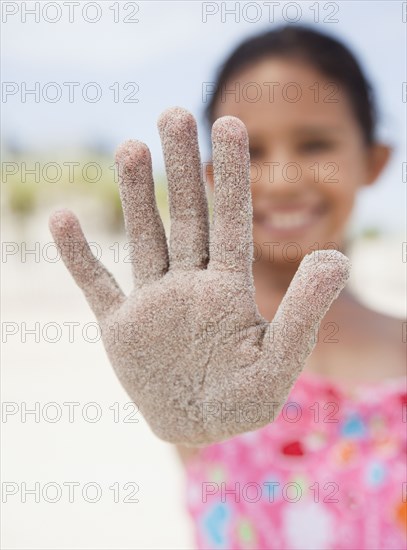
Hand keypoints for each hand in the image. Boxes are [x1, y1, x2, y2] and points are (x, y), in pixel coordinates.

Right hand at [49, 107, 349, 445]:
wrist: (199, 427)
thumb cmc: (244, 399)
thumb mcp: (280, 361)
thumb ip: (304, 311)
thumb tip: (336, 256)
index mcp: (229, 289)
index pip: (232, 221)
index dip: (232, 174)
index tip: (230, 123)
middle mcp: (191, 284)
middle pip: (186, 216)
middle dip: (181, 167)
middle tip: (175, 112)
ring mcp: (153, 301)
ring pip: (144, 238)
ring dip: (135, 196)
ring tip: (131, 147)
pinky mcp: (121, 326)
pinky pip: (95, 284)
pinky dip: (78, 256)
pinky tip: (62, 219)